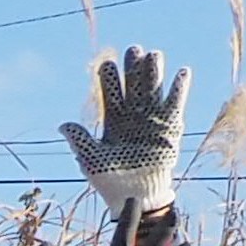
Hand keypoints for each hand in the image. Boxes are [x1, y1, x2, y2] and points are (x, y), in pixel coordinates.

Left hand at [61, 46, 188, 220]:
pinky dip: (179, 90)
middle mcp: (133, 115)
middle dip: (133, 67)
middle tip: (133, 49)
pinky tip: (183, 72)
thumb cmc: (110, 179)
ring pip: (154, 90)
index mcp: (113, 119)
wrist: (134, 196)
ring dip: (155, 73)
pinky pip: (175, 105)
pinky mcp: (170, 128)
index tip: (106, 65)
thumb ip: (80, 141)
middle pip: (133, 85)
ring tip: (154, 55)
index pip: (111, 93)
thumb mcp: (91, 160)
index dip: (110, 78)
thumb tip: (62, 125)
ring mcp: (152, 120)